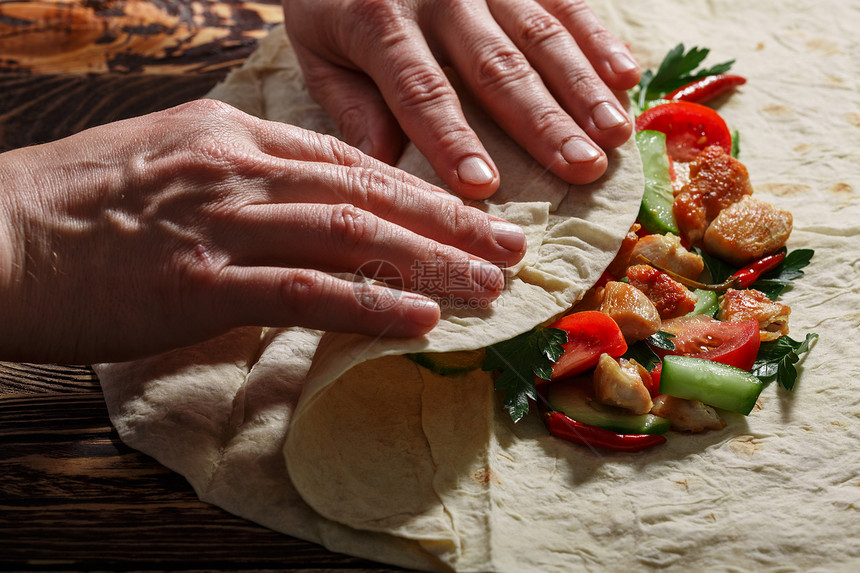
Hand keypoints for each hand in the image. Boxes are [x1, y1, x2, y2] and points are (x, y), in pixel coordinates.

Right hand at [0, 100, 525, 363]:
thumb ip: (246, 180)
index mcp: (234, 131)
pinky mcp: (199, 281)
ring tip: (488, 283)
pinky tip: (419, 316)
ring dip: (429, 261)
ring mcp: (220, 221)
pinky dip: (369, 302)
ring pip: (351, 233)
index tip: (467, 213)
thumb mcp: (172, 161)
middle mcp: (238, 166)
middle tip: (510, 244)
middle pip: (369, 188)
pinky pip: (304, 290)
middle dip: (449, 219)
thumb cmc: (81, 204)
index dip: (418, 187)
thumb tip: (309, 213)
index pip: (349, 156)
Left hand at [282, 0, 639, 198]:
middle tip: (583, 169)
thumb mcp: (318, 50)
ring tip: (615, 135)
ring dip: (582, 87)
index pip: (421, 91)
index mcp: (379, 22)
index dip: (452, 140)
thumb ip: (350, 104)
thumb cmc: (333, 1)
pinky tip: (627, 76)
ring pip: (539, 34)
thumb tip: (381, 168)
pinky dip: (597, 37)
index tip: (482, 188)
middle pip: (496, 67)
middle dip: (542, 122)